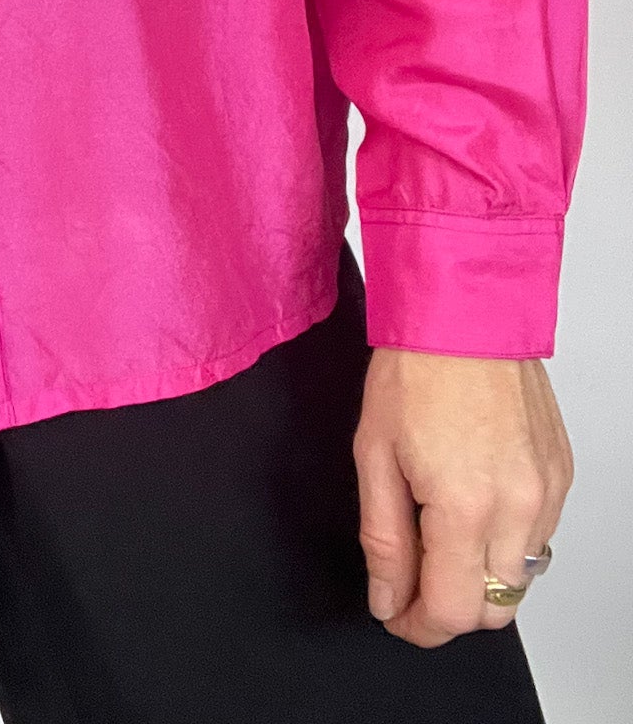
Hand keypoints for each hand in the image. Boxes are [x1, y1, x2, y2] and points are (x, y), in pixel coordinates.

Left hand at [354, 344, 570, 645]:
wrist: (464, 311)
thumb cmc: (414, 369)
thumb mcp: (374, 454)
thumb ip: (384, 538)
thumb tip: (387, 597)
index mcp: (466, 506)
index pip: (451, 611)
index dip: (417, 625)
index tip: (395, 613)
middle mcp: (518, 506)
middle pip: (493, 607)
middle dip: (449, 606)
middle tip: (411, 577)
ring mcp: (547, 491)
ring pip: (520, 575)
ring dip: (479, 572)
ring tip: (438, 527)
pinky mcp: (561, 474)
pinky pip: (539, 535)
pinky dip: (505, 537)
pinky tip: (471, 500)